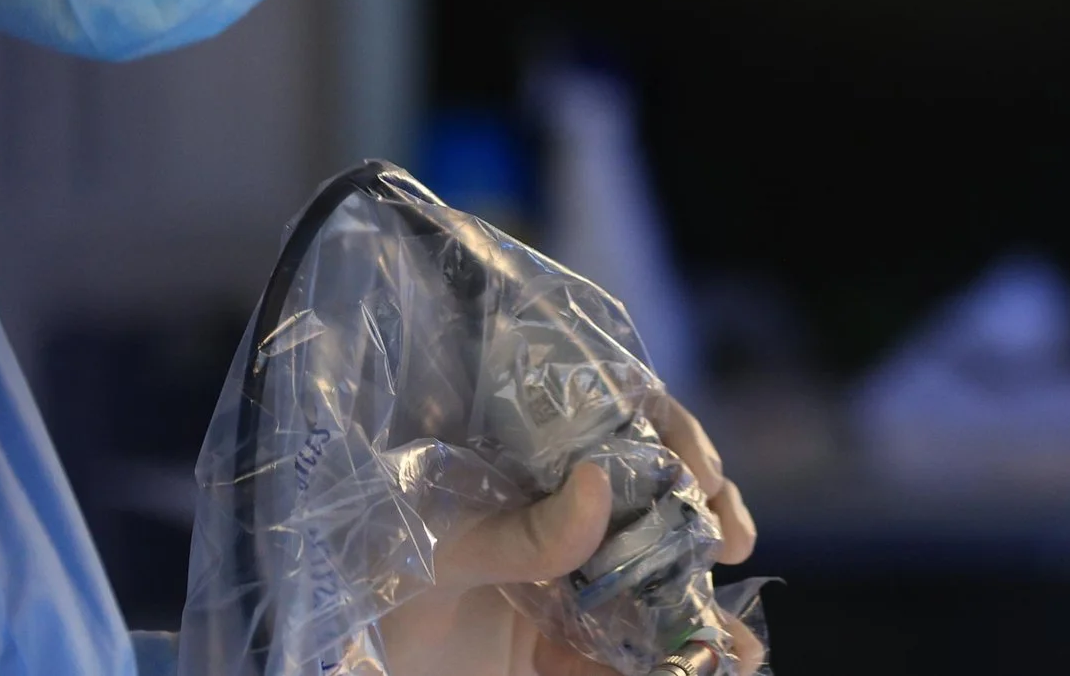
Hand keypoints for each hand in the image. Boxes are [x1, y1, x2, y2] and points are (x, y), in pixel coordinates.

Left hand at [376, 397, 762, 675]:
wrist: (333, 665)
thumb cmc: (356, 586)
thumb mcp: (429, 551)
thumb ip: (515, 529)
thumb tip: (600, 483)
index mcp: (516, 462)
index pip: (610, 419)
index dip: (668, 434)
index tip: (702, 470)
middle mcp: (549, 509)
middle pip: (652, 495)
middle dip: (704, 517)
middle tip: (734, 541)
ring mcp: (559, 580)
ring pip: (652, 577)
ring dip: (702, 607)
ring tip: (735, 646)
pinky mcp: (556, 647)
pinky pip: (625, 651)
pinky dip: (669, 664)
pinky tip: (711, 671)